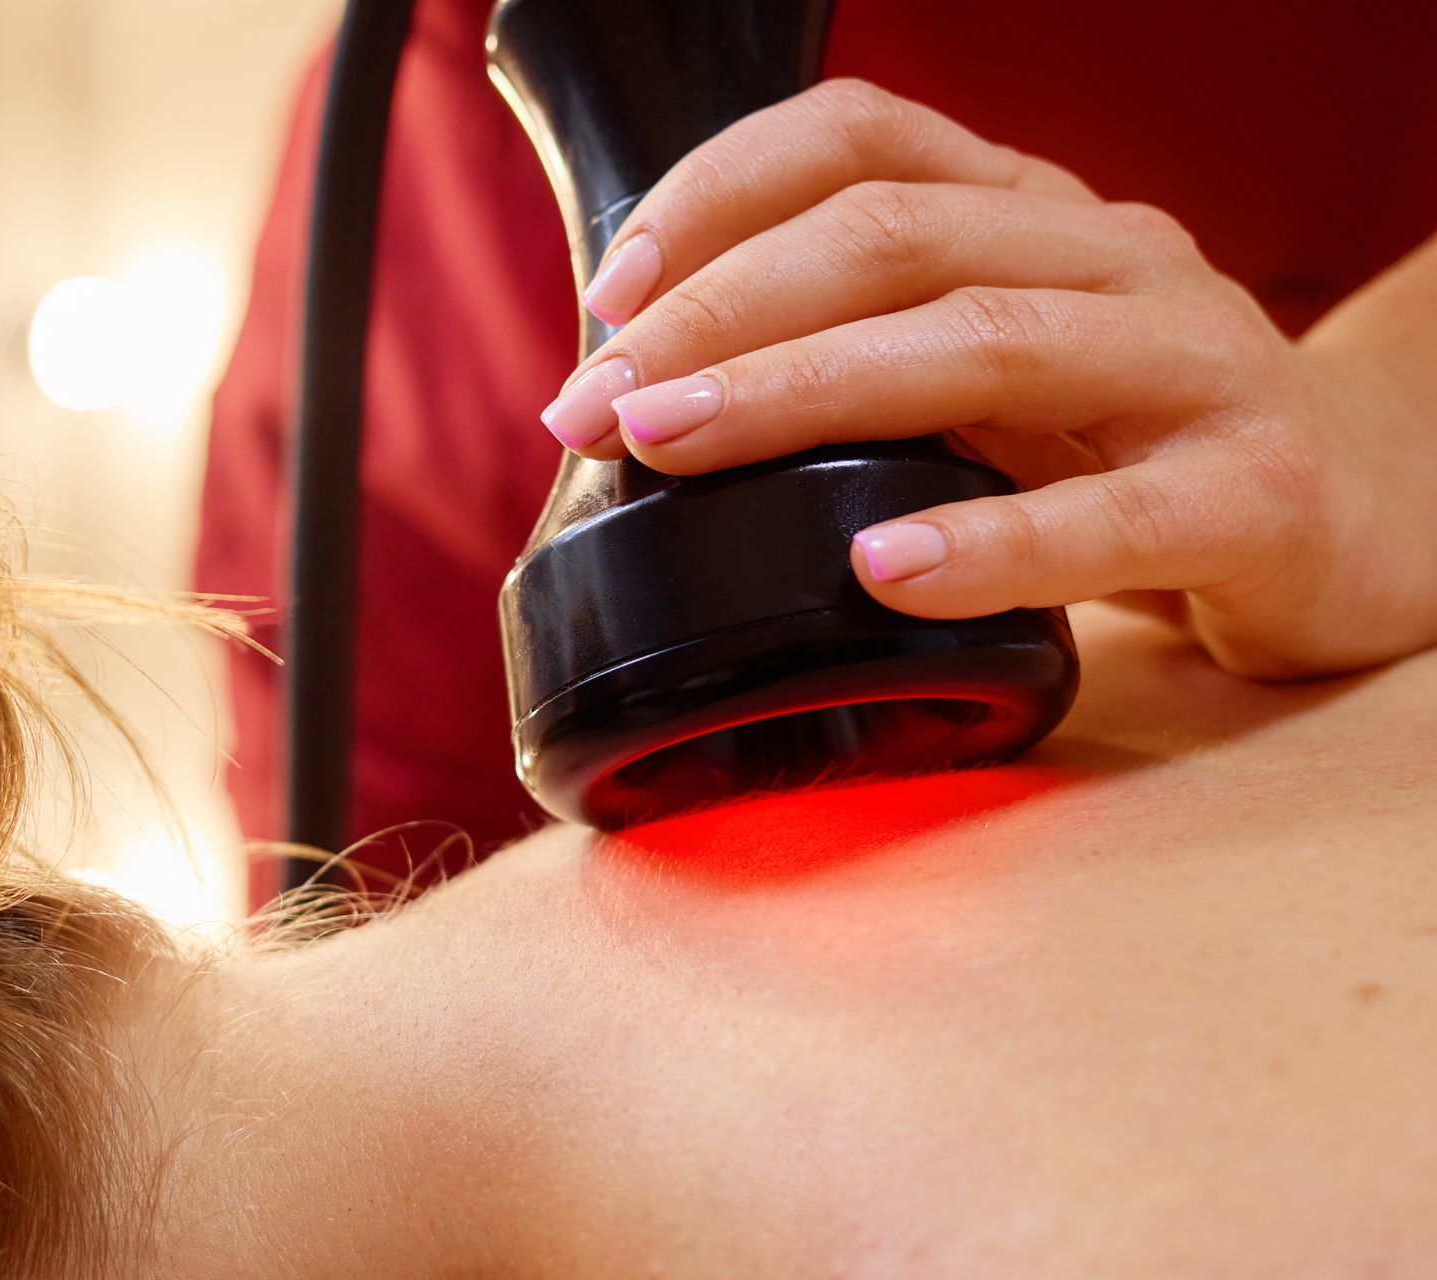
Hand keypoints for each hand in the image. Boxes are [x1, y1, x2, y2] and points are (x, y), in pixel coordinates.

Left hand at [537, 78, 1436, 677]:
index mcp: (1036, 213)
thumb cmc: (1138, 445)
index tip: (607, 293)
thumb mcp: (1001, 372)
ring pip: (983, 342)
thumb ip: (873, 364)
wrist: (1372, 509)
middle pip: (895, 235)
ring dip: (802, 392)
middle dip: (719, 314)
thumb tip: (660, 401)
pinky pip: (1115, 516)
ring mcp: (1196, 362)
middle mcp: (1114, 256)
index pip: (863, 136)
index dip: (718, 194)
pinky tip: (882, 569)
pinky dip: (990, 541)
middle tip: (595, 404)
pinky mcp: (1258, 492)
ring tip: (674, 446)